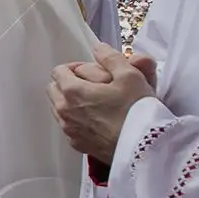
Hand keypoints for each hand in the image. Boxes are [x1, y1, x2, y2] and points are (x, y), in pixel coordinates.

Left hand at [48, 43, 153, 162]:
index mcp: (72, 91)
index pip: (58, 71)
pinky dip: (77, 118)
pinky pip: (68, 125)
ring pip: (59, 108)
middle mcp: (64, 111)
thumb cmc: (137, 110)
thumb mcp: (129, 76)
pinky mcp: (77, 145)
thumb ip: (110, 58)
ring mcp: (69, 130)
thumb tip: (98, 48)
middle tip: (93, 85)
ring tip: (96, 101)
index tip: (92, 70)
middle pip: (54, 89)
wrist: (144, 149)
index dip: (74, 67)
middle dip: (68, 83)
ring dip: (71, 101)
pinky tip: (97, 119)